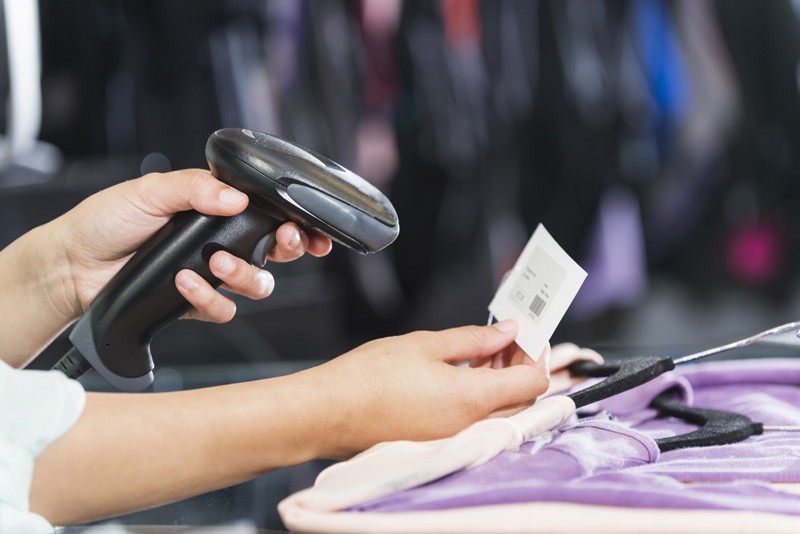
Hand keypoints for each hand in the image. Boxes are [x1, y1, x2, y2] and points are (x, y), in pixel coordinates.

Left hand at [52, 169, 331, 321]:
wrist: (73, 265)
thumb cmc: (106, 221)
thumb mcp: (150, 191)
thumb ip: (195, 189)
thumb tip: (236, 197)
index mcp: (216, 210)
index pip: (269, 213)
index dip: (297, 222)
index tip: (310, 227)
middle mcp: (221, 241)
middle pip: (277, 250)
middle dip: (291, 247)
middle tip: (284, 241)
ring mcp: (211, 274)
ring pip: (258, 284)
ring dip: (244, 274)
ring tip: (216, 262)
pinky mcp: (197, 302)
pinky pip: (224, 309)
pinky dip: (209, 298)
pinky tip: (185, 283)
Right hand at [305, 320, 548, 456]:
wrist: (327, 413)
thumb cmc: (368, 378)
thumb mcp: (426, 344)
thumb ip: (474, 338)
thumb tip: (507, 331)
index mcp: (472, 400)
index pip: (533, 382)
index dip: (536, 354)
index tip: (526, 335)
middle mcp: (470, 427)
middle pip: (522, 400)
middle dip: (521, 366)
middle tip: (505, 339)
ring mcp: (455, 439)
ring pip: (500, 412)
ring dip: (502, 381)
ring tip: (483, 351)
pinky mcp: (439, 442)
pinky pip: (476, 421)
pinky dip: (480, 397)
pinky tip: (463, 372)